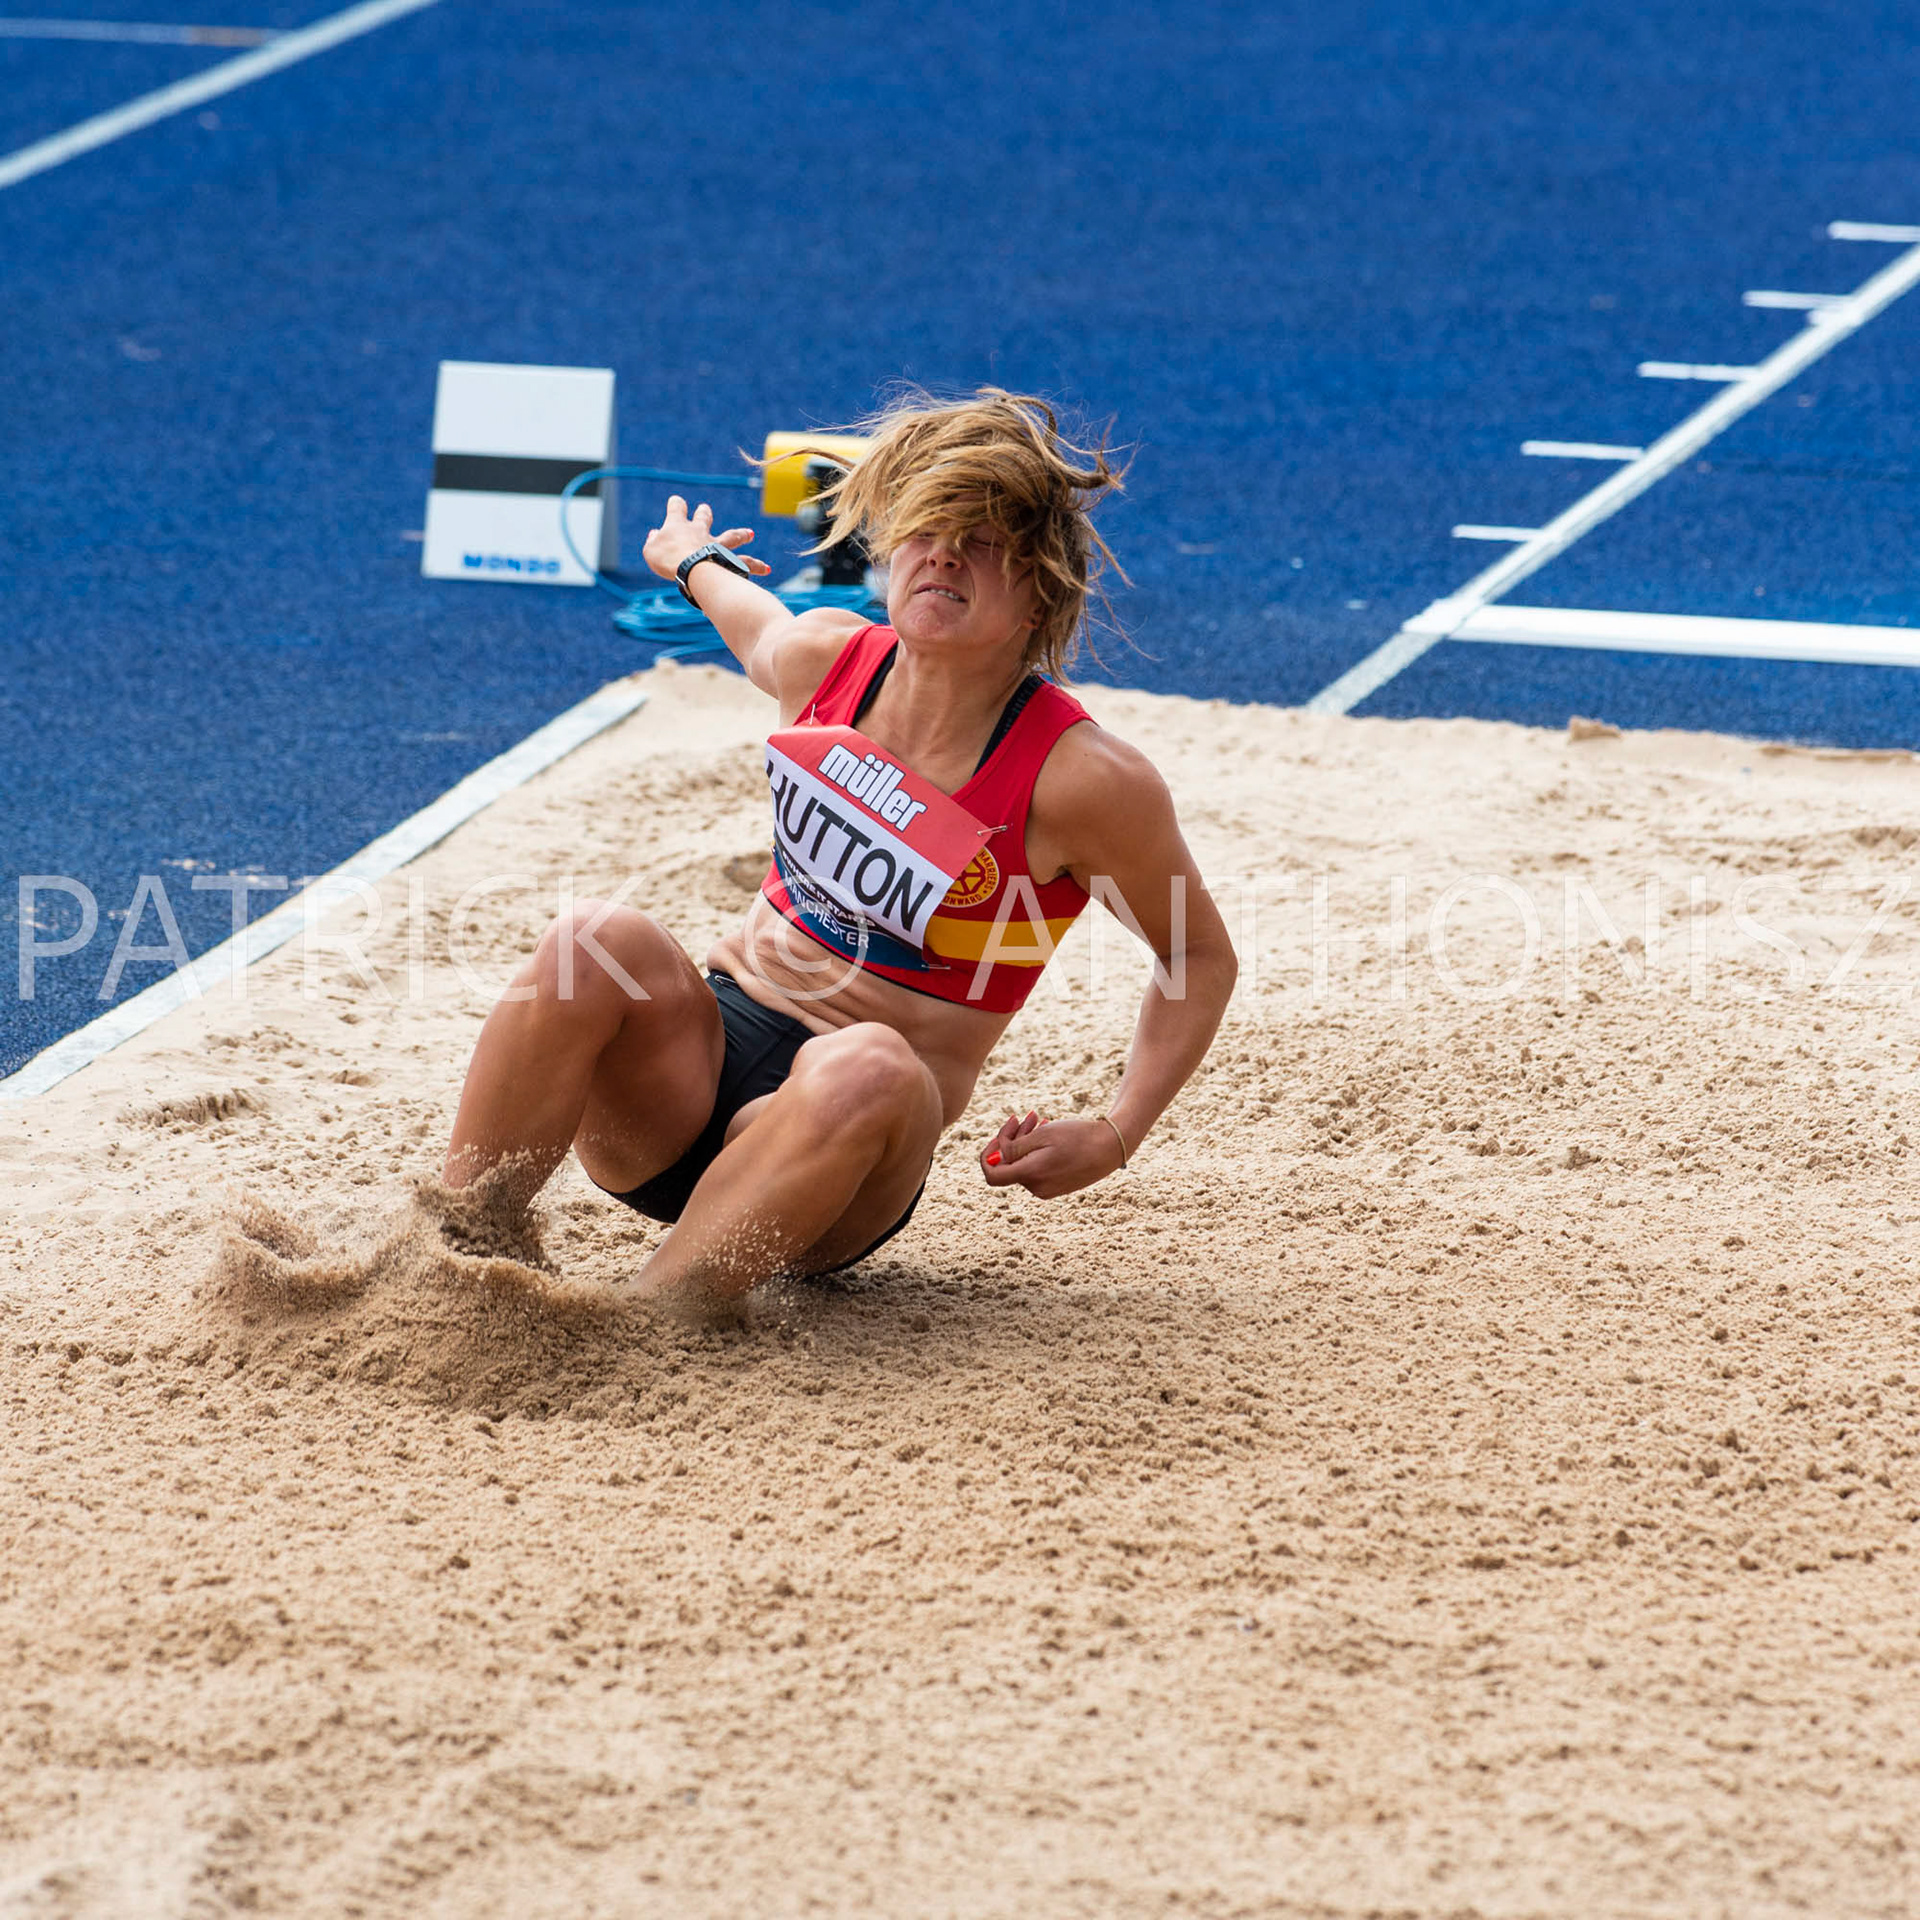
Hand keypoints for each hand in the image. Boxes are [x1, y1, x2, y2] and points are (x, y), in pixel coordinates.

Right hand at [641, 495, 771, 582]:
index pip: (677, 507)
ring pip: (732, 536)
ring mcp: (716, 544)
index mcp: (678, 525)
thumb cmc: (668, 560)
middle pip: (704, 517)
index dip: (676, 504)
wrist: (693, 569)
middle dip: (704, 512)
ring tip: (750, 534)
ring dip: (741, 534)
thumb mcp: (651, 552)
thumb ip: (653, 543)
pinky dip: (755, 566)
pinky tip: (766, 569)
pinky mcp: (729, 559)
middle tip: (706, 509)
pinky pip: (744, 563)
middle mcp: (700, 531)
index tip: (676, 503)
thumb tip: (654, 535)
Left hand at [979, 1108, 1125, 1199]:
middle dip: (1013, 1137)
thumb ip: (1012, 1148)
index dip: (988, 1154)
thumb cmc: (1077, 1137)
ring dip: (1026, 1140)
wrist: (1111, 1147)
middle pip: (1010, 1164)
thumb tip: (994, 1158)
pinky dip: (1037, 1151)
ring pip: (1023, 1163)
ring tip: (1040, 1119)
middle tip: (1028, 1115)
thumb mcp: (1041, 1136)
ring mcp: (1047, 1189)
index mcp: (1030, 1175)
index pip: (992, 1175)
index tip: (998, 1135)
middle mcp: (1036, 1187)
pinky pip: (1037, 1168)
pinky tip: (1048, 1132)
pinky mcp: (1057, 1186)